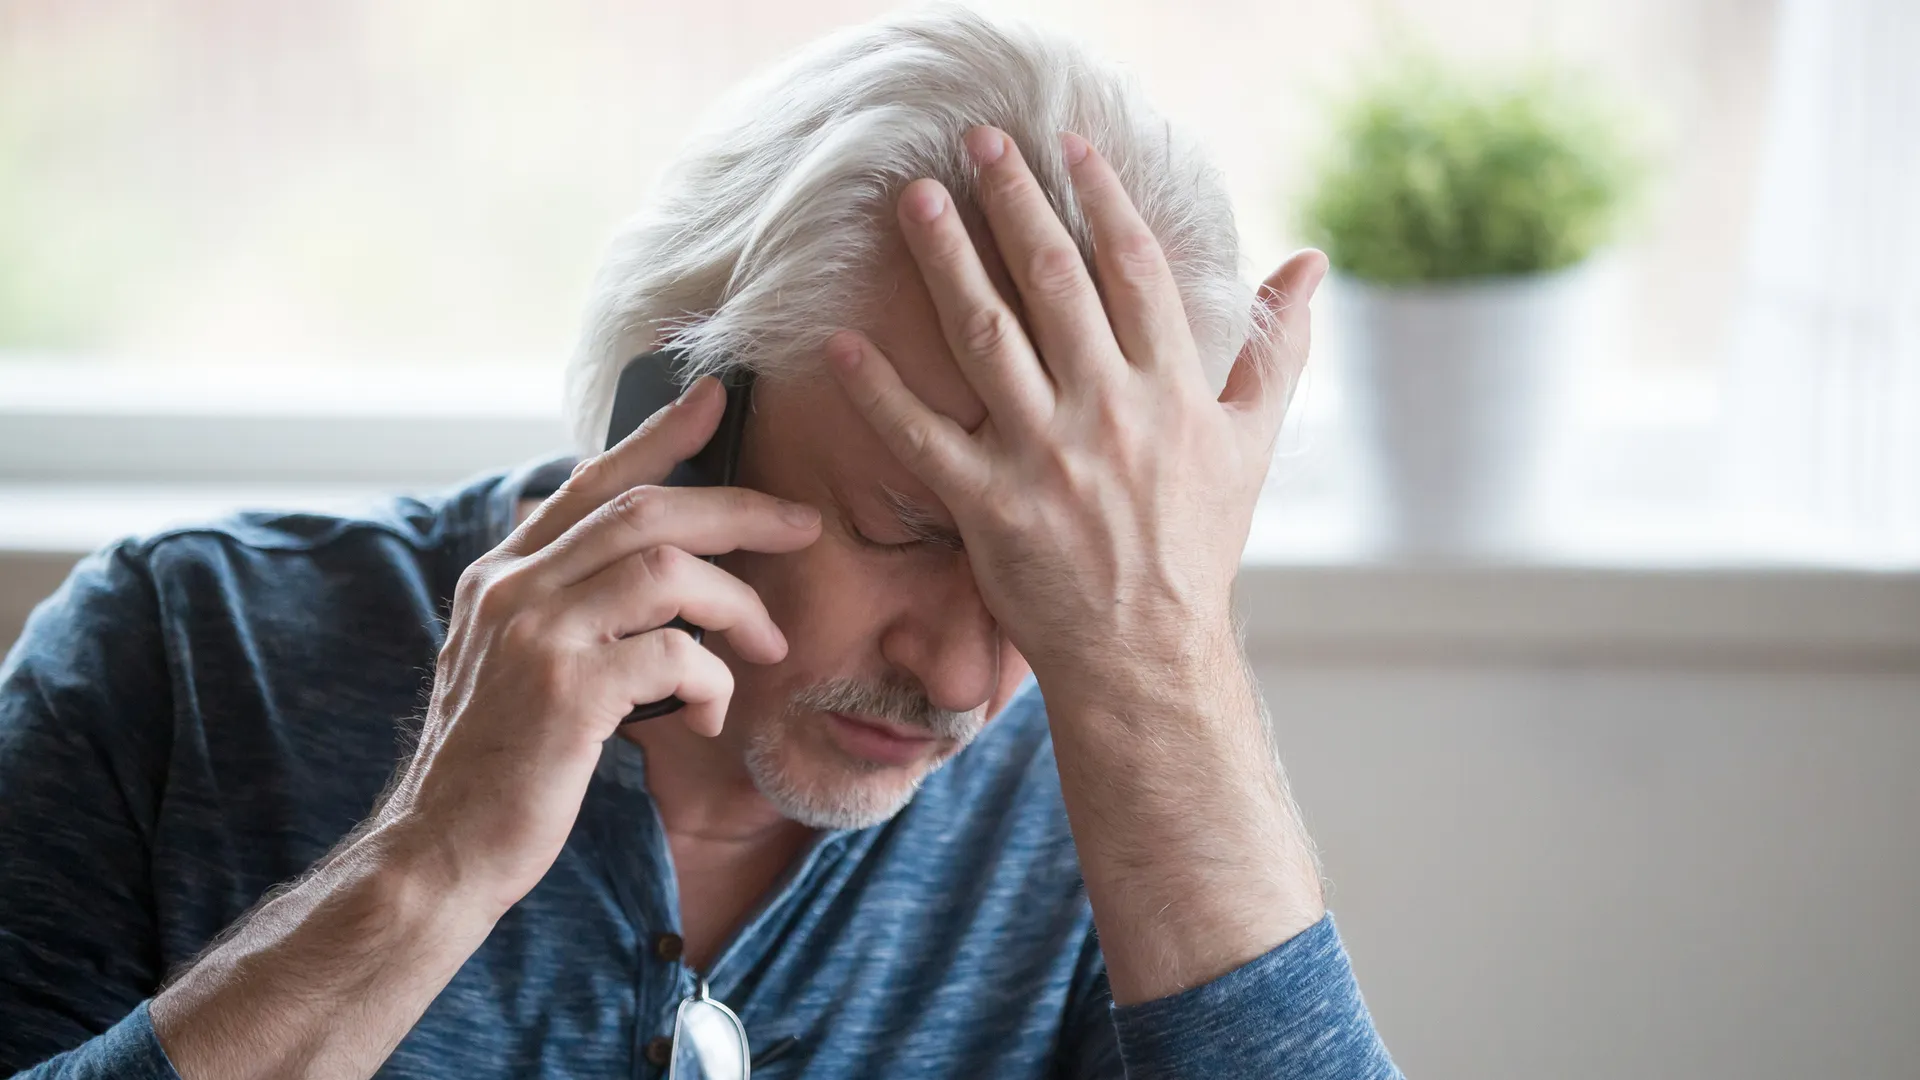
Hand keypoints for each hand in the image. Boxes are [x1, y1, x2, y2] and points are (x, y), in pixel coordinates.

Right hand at [380, 377, 820, 912]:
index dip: (659, 434)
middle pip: (646, 509)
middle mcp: (513, 588)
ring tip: (768, 644)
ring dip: (739, 603)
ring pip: (667, 569)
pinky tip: (708, 718)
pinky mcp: (565, 691)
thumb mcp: (517, 664)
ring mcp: (535, 634)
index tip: (716, 396)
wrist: (443, 850)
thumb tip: (650, 571)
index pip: (591, 480)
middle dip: (739, 508)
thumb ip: (567, 608)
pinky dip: (712, 682)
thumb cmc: (500, 764)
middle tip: (804, 524)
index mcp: (503, 574)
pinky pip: (674, 655)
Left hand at [825, 126, 1325, 703]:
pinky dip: (881, 389)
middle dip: (1013, 202)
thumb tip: (1309, 264)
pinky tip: (845, 341)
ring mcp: (1045, 457)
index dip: (1099, 197)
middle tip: (975, 142)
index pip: (1131, 268)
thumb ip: (1278, 348)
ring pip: (985, 337)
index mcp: (1172, 390)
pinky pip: (923, 437)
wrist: (1149, 653)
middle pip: (1052, 282)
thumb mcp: (1253, 444)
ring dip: (946, 261)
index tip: (1067, 145)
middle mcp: (1108, 411)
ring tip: (916, 201)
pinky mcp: (988, 507)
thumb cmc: (1199, 546)